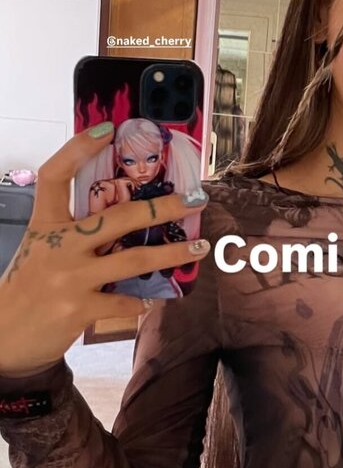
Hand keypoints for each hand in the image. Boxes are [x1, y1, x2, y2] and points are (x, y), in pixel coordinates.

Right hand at [0, 127, 209, 376]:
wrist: (3, 337)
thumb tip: (125, 221)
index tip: (107, 130)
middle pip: (118, 217)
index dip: (79, 148)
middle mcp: (57, 246)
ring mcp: (70, 278)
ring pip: (134, 260)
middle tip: (194, 200)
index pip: (56, 175)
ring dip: (172, 254)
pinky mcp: (80, 309)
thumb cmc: (28, 288)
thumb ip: (73, 234)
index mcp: (43, 224)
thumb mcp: (41, 250)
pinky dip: (143, 300)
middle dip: (162, 207)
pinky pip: (126, 300)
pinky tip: (153, 298)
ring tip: (199, 248)